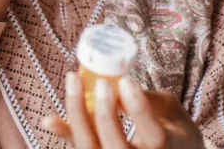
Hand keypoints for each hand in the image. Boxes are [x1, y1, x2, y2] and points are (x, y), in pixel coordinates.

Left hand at [41, 73, 205, 148]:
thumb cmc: (173, 130)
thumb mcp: (170, 112)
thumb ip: (146, 100)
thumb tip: (113, 86)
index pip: (155, 136)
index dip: (138, 110)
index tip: (126, 81)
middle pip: (117, 147)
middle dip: (106, 114)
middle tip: (102, 83)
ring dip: (79, 116)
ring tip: (73, 81)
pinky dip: (65, 133)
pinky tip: (50, 120)